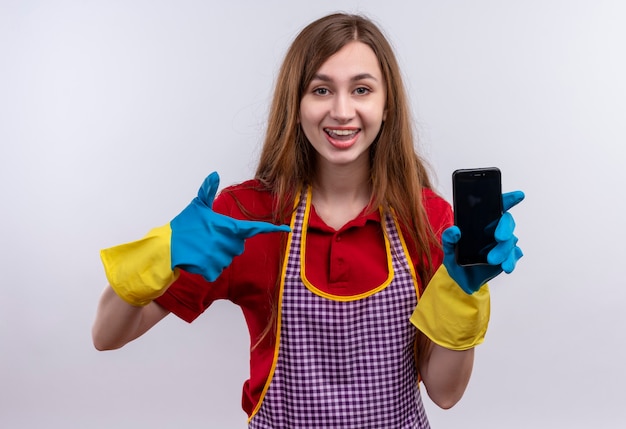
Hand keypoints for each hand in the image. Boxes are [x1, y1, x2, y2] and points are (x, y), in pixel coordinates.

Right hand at [170, 172, 289, 281]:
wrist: (165, 247)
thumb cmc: (183, 226)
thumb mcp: (196, 206)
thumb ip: (207, 191)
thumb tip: (214, 174)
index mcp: (227, 227)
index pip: (254, 228)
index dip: (271, 228)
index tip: (286, 229)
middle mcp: (227, 242)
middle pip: (238, 247)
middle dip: (226, 244)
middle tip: (208, 239)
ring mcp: (220, 257)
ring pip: (227, 259)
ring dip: (216, 256)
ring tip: (201, 249)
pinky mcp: (211, 270)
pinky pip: (216, 271)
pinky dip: (208, 268)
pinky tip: (197, 260)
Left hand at [443, 191, 524, 293]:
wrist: (462, 280)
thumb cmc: (456, 259)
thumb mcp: (448, 250)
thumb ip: (448, 239)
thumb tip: (454, 230)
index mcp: (481, 222)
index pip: (496, 206)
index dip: (508, 199)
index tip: (518, 196)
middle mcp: (494, 230)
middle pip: (507, 221)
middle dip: (505, 228)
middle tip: (499, 238)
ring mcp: (502, 244)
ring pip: (511, 240)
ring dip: (504, 250)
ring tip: (492, 260)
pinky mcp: (507, 257)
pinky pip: (514, 256)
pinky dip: (511, 261)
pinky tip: (506, 266)